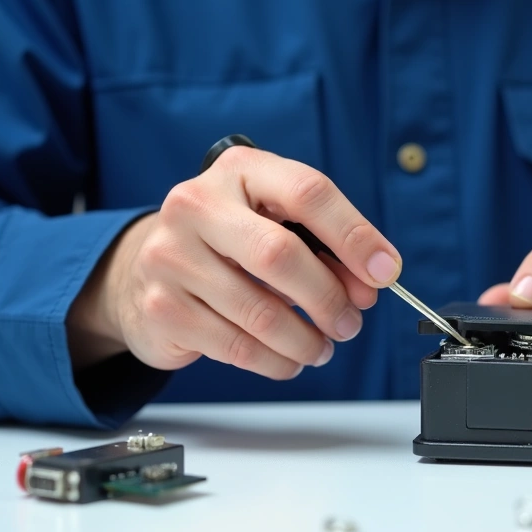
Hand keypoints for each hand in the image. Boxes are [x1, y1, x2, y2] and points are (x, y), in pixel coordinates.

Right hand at [67, 144, 401, 377]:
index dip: (355, 235)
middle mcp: (197, 205)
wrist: (146, 270)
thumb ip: (326, 247)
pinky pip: (237, 347)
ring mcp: (171, 257)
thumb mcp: (276, 224)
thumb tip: (371, 283)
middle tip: (350, 322)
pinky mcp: (163, 308)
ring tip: (322, 346)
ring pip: (261, 312)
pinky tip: (290, 359)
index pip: (308, 193)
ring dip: (306, 340)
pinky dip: (277, 361)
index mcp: (239, 170)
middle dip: (328, 298)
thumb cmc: (228, 243)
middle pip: (281, 256)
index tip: (385, 272)